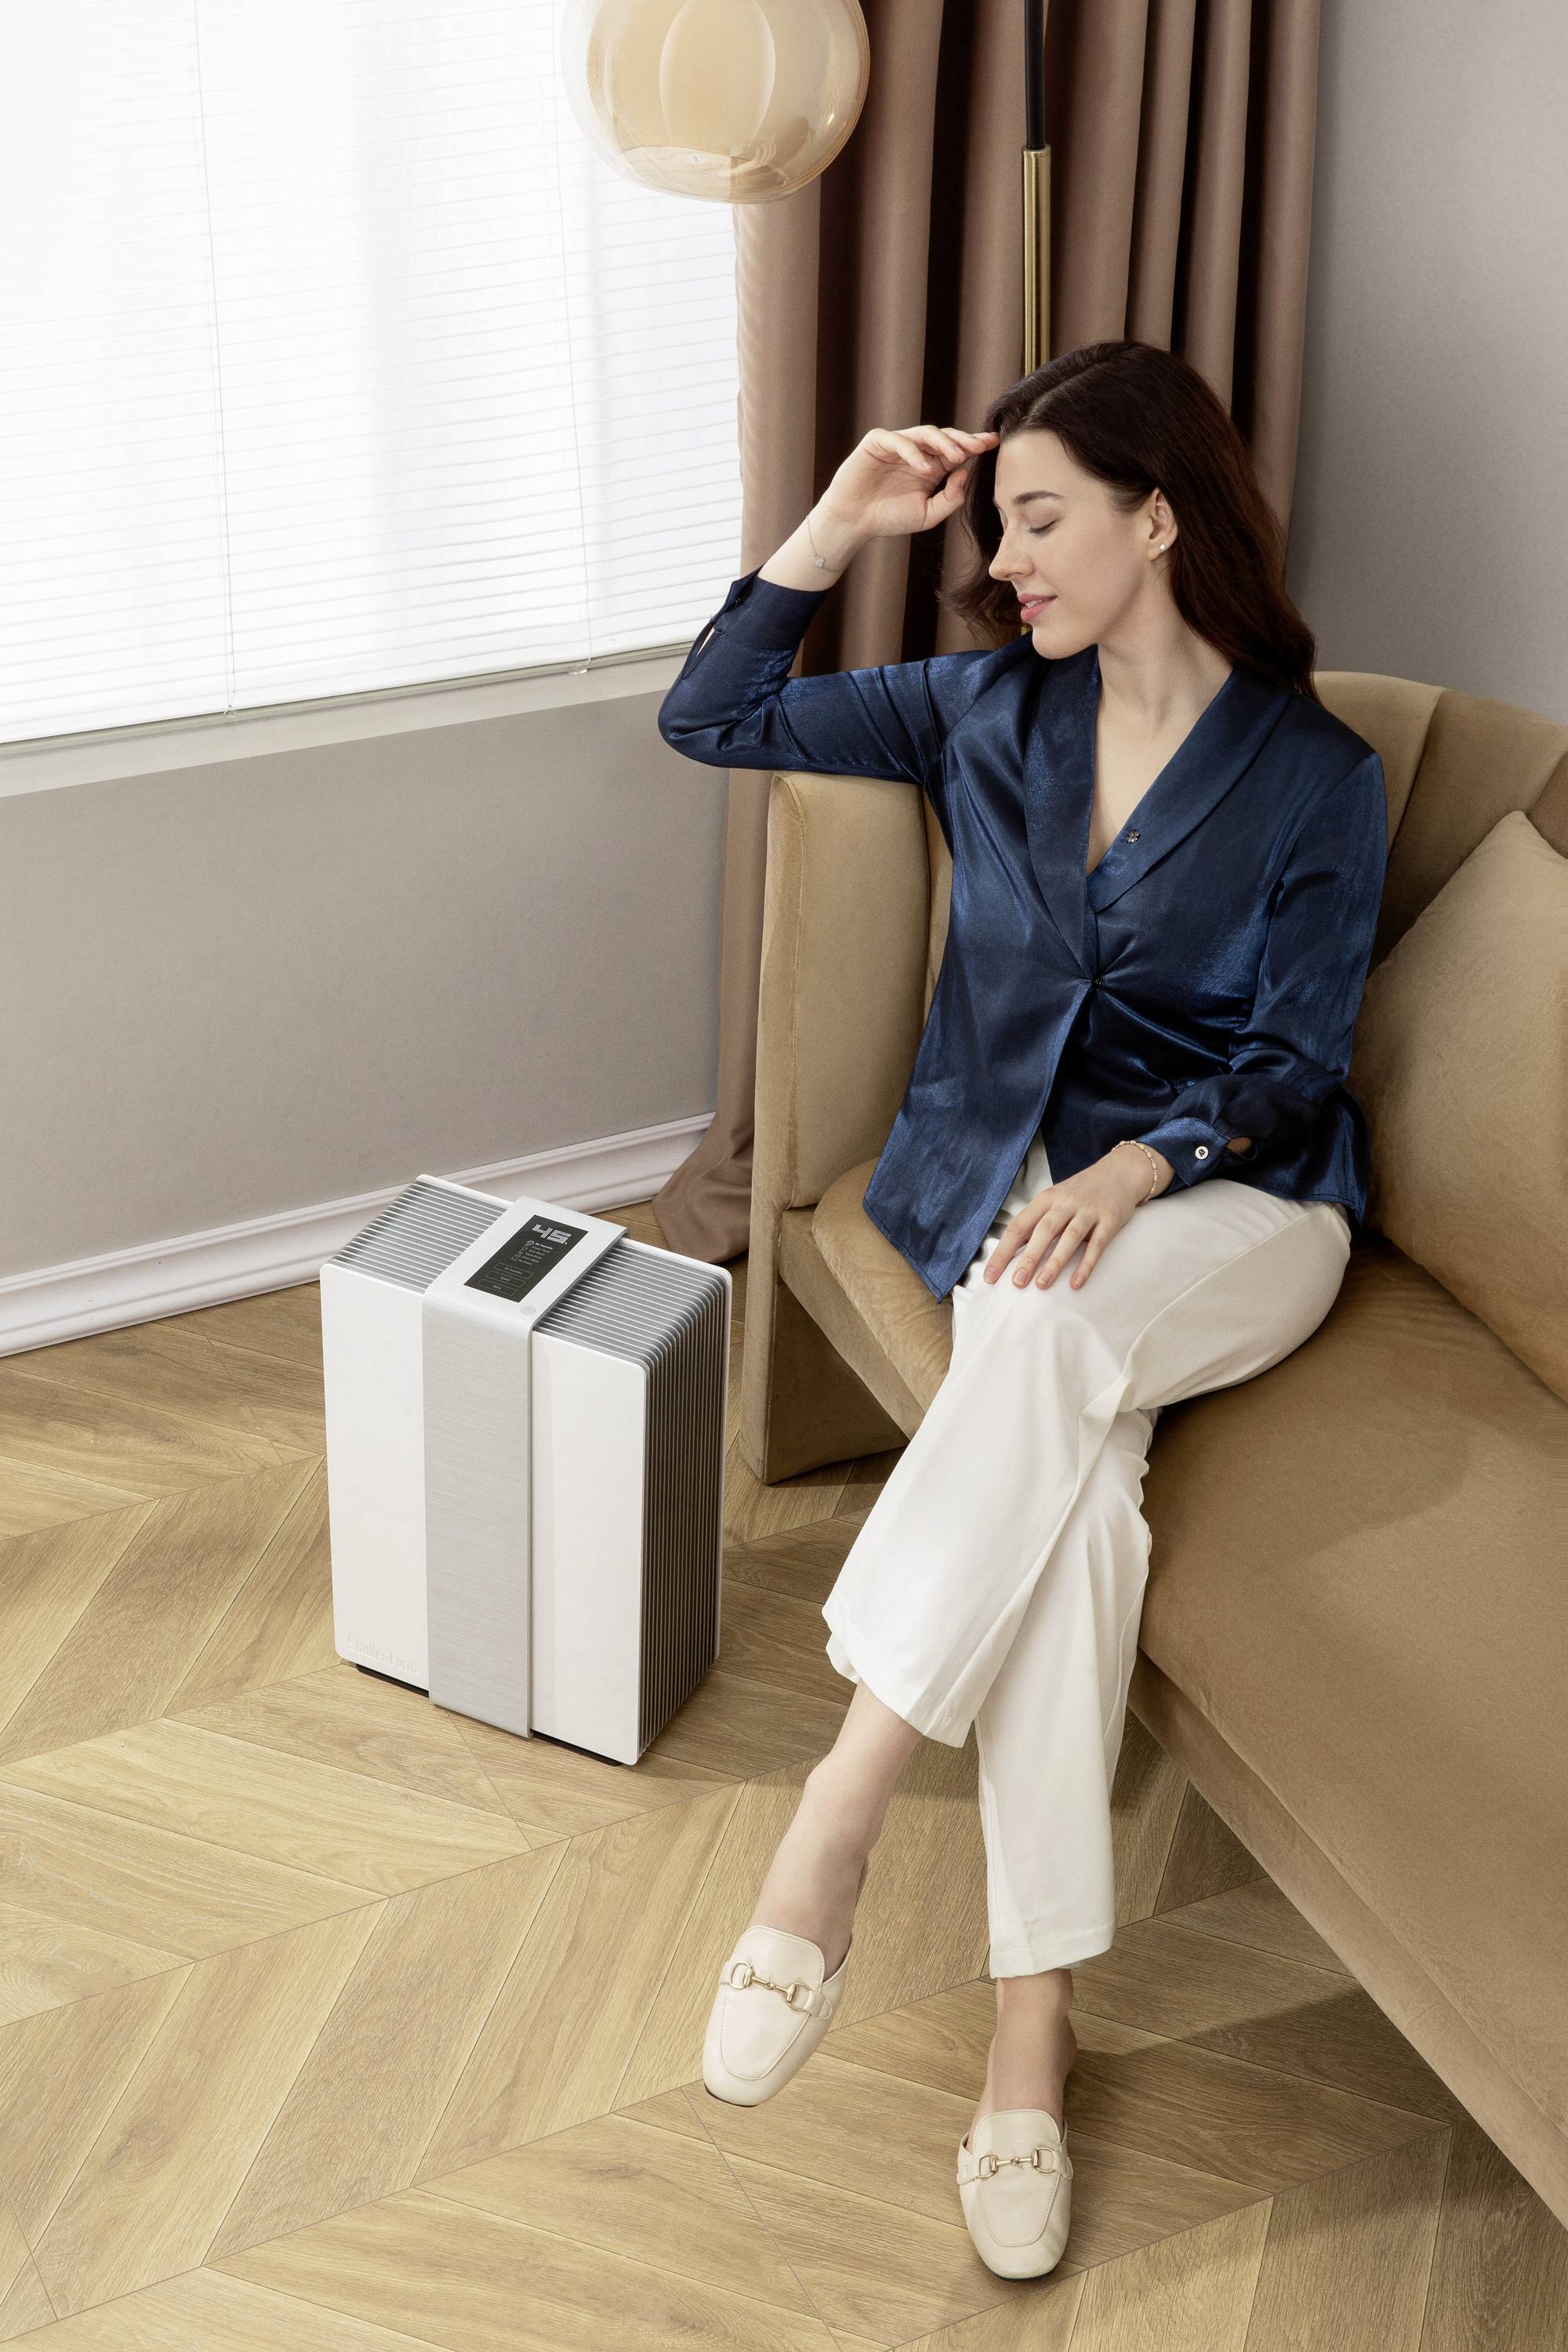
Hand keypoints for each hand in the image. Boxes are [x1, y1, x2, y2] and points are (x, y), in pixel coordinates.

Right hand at [818, 423, 999, 543]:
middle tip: (980, 446)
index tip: (995, 444)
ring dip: (943, 443)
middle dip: (964, 440)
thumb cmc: (889, 518)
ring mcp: (897, 444)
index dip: (975, 445)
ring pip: (925, 433)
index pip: (957, 450)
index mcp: (931, 466)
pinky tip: (924, 468)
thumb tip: (966, 473)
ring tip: (956, 457)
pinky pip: (899, 440)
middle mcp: (917, 451)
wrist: (854, 522)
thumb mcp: (928, 515)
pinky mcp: (877, 442)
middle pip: (945, 437)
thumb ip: (950, 498)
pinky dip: (913, 452)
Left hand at [981, 1147, 1168, 1291]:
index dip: (1003, 1251)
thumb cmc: (1080, 1193)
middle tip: (1016, 1282)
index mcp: (1045, 1199)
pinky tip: (1076, 1283)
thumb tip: (1011, 1253)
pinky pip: (1096, 1245)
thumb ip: (1036, 1222)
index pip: (1018, 1226)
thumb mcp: (1055, 1200)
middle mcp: (1065, 1203)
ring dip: (1054, 1262)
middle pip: (1043, 1231)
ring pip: (1069, 1237)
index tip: (990, 1276)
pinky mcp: (1110, 1220)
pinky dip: (1086, 1265)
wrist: (1119, 1172)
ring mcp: (1088, 1211)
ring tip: (1042, 1285)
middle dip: (1028, 1257)